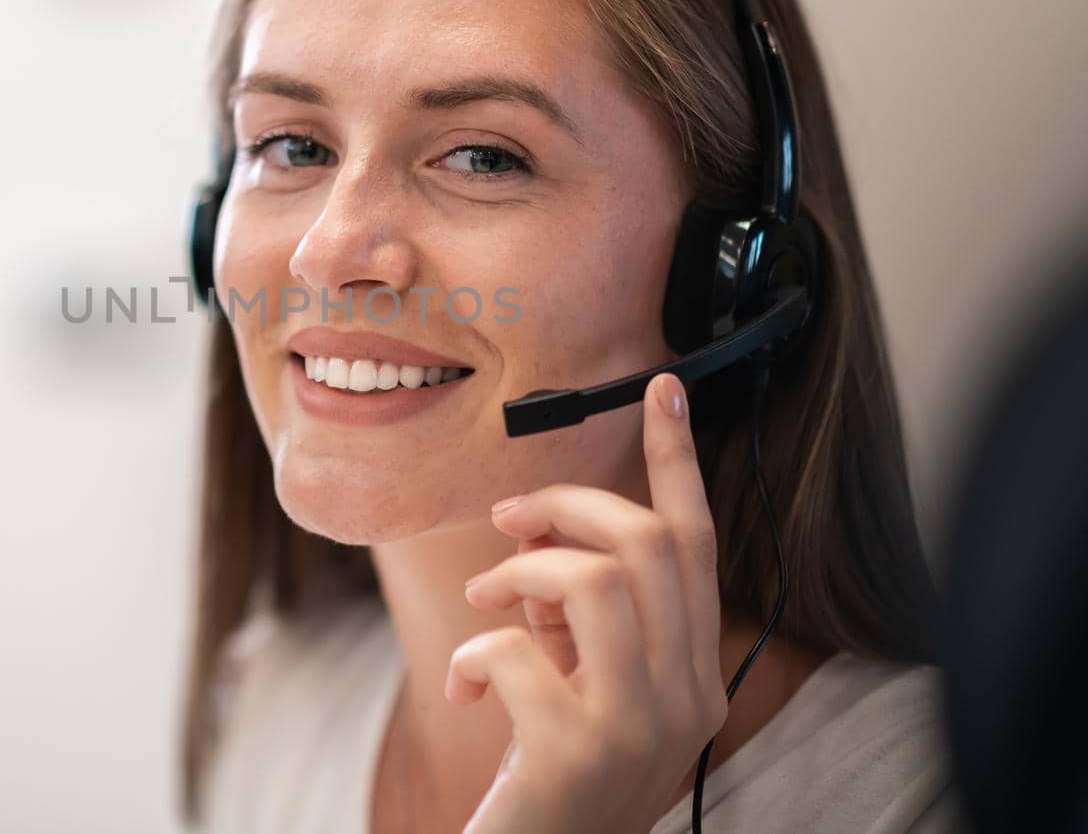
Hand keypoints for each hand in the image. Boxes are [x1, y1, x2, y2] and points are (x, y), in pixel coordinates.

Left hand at [445, 372, 728, 833]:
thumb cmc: (548, 775)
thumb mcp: (582, 686)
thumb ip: (583, 617)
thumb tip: (541, 535)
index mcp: (696, 675)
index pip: (697, 545)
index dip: (678, 460)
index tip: (661, 388)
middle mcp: (689, 699)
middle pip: (647, 543)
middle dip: (566, 507)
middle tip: (506, 524)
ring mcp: (640, 728)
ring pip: (596, 580)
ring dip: (522, 573)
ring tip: (486, 605)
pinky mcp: (578, 753)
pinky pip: (519, 649)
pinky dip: (476, 653)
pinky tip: (466, 688)